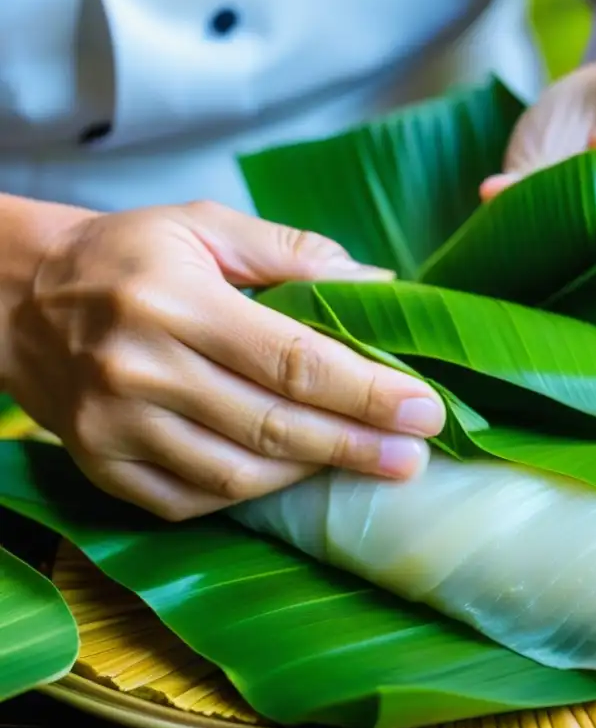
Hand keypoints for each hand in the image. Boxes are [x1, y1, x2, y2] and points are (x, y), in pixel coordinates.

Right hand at [5, 200, 445, 520]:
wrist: (17, 297)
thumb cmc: (128, 255)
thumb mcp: (205, 226)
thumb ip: (293, 253)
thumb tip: (376, 288)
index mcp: (173, 302)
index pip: (291, 361)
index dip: (365, 391)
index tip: (424, 410)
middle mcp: (139, 370)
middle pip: (272, 425)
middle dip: (355, 445)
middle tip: (415, 457)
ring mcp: (115, 428)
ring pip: (236, 474)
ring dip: (309, 472)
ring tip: (364, 461)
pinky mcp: (101, 466)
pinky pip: (191, 501)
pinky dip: (251, 494)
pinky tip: (291, 474)